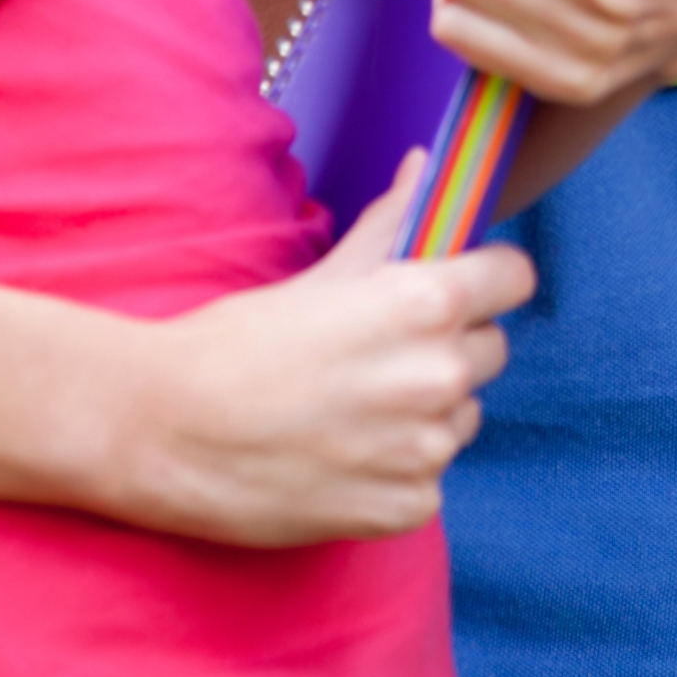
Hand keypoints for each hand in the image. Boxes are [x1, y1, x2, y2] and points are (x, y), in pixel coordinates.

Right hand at [102, 155, 538, 545]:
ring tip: (350, 411)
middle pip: (490, 350)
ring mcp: (425, 449)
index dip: (486, 279)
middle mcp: (438, 376)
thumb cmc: (231, 345)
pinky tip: (341, 458)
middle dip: (449, 347)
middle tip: (379, 356)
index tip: (461, 287)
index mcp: (425, 304)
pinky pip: (430, 480)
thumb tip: (428, 168)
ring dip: (425, 413)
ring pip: (461, 417)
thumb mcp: (320, 277)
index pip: (514, 279)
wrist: (162, 434)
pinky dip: (397, 472)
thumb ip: (391, 223)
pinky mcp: (405, 508)